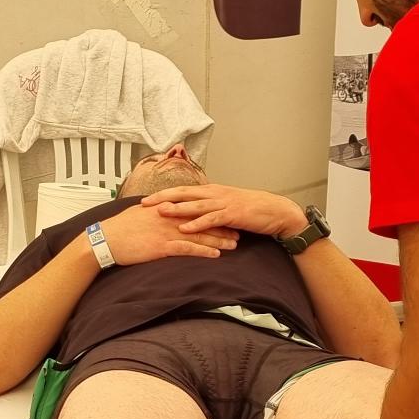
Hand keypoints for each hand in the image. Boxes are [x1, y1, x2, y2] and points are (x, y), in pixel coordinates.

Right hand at [97, 202, 238, 264]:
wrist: (104, 240)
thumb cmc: (119, 228)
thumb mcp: (139, 212)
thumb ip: (155, 209)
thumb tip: (163, 208)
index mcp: (164, 207)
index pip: (193, 208)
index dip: (211, 213)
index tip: (225, 216)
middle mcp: (168, 217)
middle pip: (201, 220)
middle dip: (221, 226)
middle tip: (238, 230)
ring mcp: (165, 231)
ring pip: (198, 234)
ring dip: (218, 240)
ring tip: (234, 244)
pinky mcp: (161, 246)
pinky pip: (187, 249)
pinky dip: (203, 251)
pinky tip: (215, 255)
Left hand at [142, 184, 306, 240]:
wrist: (274, 211)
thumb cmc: (250, 210)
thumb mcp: (226, 205)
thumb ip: (209, 208)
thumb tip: (192, 213)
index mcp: (211, 191)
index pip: (183, 189)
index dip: (164, 193)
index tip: (146, 198)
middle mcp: (214, 193)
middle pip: (183, 193)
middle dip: (163, 197)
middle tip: (144, 203)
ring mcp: (223, 203)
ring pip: (195, 204)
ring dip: (177, 208)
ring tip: (160, 212)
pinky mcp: (232, 214)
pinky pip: (211, 219)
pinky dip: (197, 224)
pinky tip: (184, 229)